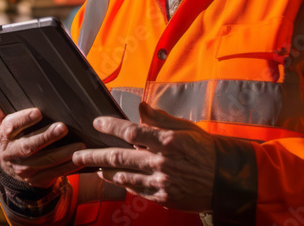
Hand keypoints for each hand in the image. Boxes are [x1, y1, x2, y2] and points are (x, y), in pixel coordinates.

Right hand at [0, 94, 84, 187]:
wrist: (12, 170)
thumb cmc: (14, 140)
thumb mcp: (7, 127)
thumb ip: (1, 111)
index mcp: (4, 137)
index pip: (11, 126)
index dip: (24, 119)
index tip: (38, 112)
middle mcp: (11, 154)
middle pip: (28, 146)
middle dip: (46, 137)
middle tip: (62, 127)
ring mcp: (23, 169)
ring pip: (44, 161)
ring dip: (62, 153)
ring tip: (79, 145)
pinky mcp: (35, 179)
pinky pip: (53, 173)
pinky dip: (68, 167)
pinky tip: (79, 159)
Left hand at [71, 102, 215, 212]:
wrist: (225, 180)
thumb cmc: (206, 151)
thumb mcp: (187, 128)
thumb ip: (161, 119)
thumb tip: (141, 106)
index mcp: (168, 141)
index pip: (132, 131)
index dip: (111, 126)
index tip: (97, 123)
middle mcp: (162, 162)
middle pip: (119, 157)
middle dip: (94, 155)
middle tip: (78, 154)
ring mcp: (161, 182)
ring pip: (124, 176)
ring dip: (105, 171)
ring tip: (93, 167)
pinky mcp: (163, 198)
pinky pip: (136, 190)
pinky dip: (124, 183)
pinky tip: (115, 178)